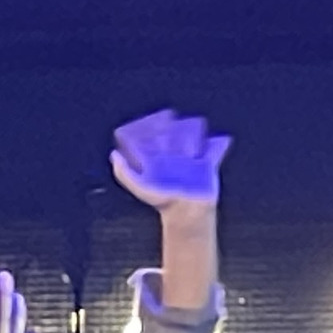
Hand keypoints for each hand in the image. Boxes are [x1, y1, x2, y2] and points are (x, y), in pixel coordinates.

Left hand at [107, 108, 228, 212]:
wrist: (187, 213)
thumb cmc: (163, 202)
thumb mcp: (140, 187)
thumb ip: (124, 174)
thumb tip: (114, 154)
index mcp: (157, 160)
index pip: (153, 136)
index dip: (153, 125)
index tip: (159, 118)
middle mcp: (173, 157)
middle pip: (174, 132)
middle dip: (175, 127)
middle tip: (176, 126)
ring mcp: (190, 160)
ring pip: (194, 136)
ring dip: (195, 132)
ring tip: (192, 139)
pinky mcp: (207, 165)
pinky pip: (215, 149)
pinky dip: (219, 144)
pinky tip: (216, 142)